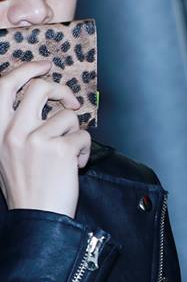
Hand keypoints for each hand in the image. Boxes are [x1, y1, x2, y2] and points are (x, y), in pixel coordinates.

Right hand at [0, 61, 90, 217]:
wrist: (37, 215)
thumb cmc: (26, 184)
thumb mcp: (7, 151)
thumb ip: (16, 124)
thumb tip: (38, 96)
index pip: (4, 85)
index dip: (26, 69)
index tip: (44, 65)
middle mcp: (12, 130)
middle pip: (40, 87)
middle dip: (61, 90)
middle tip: (71, 102)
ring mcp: (36, 139)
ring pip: (68, 115)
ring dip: (74, 132)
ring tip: (67, 153)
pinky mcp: (60, 148)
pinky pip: (82, 135)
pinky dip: (84, 149)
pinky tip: (74, 165)